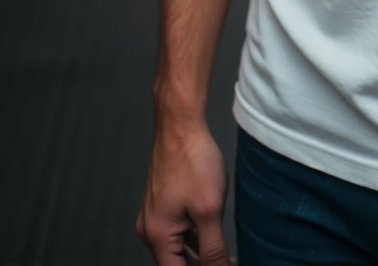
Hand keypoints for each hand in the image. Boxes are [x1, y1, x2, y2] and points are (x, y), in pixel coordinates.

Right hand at [137, 115, 231, 264]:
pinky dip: (194, 236)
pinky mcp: (161, 204)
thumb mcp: (210, 209)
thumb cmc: (191, 158)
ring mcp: (154, 216)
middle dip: (202, 265)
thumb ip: (214, 248)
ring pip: (177, 248)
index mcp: (157, 236)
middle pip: (176, 264)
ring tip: (225, 250)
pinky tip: (212, 231)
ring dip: (200, 252)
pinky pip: (176, 231)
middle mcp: (150, 229)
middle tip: (228, 260)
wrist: (180, 124)